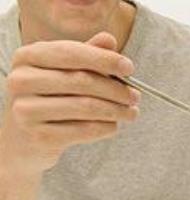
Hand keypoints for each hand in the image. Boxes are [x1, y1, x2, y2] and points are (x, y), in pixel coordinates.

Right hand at [0, 32, 139, 175]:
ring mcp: (26, 110)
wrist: (25, 138)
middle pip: (82, 81)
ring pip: (86, 107)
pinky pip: (84, 130)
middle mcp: (21, 80)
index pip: (72, 53)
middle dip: (116, 89)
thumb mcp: (65, 71)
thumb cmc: (50, 98)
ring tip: (132, 113)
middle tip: (135, 96)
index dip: (104, 60)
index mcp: (28, 57)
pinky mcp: (39, 136)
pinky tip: (114, 126)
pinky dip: (106, 128)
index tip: (130, 68)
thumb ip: (87, 55)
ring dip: (116, 110)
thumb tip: (109, 40)